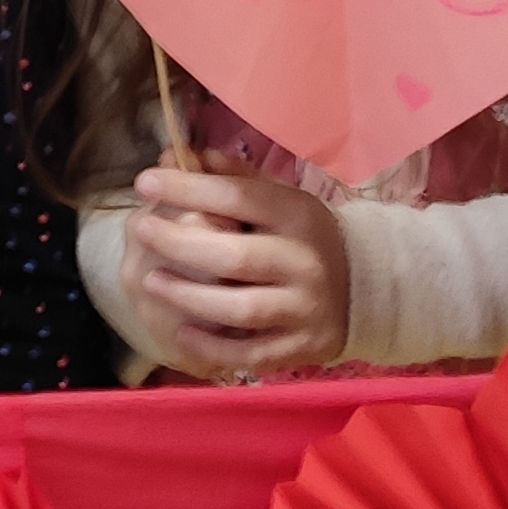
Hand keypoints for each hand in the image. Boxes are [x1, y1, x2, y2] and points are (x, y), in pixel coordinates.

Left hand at [119, 151, 350, 379]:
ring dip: (190, 296)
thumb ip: (234, 178)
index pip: (238, 198)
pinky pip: (252, 351)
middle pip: (235, 256)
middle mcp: (303, 262)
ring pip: (241, 308)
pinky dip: (214, 346)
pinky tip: (182, 332)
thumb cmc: (304, 235)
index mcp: (297, 215)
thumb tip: (183, 157)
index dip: (188, 188)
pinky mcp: (301, 347)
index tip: (145, 180)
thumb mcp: (279, 198)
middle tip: (141, 228)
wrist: (366, 287)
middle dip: (180, 242)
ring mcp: (304, 309)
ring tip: (151, 279)